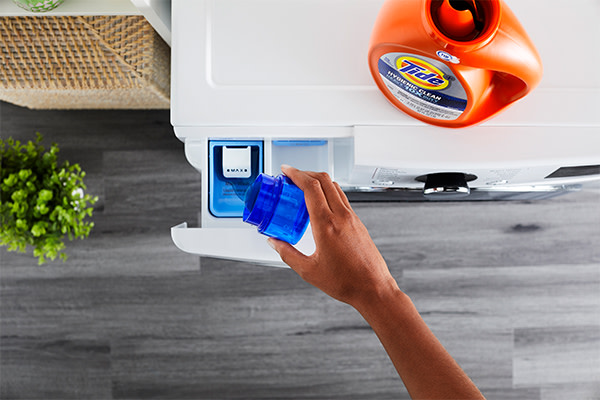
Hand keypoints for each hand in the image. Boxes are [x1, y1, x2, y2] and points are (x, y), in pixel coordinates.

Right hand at [268, 165, 398, 306]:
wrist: (373, 288)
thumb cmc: (346, 282)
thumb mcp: (308, 270)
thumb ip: (287, 254)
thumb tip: (274, 242)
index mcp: (326, 225)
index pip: (311, 187)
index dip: (296, 175)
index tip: (286, 171)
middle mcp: (341, 217)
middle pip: (323, 180)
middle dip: (305, 173)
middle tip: (292, 176)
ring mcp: (352, 218)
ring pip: (334, 187)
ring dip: (318, 181)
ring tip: (304, 188)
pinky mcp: (358, 223)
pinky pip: (341, 198)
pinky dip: (328, 193)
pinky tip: (320, 204)